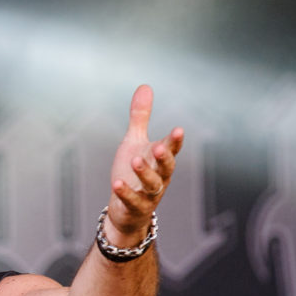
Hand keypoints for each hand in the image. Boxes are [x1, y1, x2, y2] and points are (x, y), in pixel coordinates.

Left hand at [107, 85, 183, 241]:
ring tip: (134, 161)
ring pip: (152, 184)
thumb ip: (140, 117)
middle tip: (161, 147)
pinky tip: (116, 183)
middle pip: (166, 167)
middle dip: (165, 157)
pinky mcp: (135, 206)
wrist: (126, 208)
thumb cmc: (133, 172)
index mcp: (159, 159)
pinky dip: (126, 192)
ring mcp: (148, 193)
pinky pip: (132, 200)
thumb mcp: (134, 142)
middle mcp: (159, 176)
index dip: (175, 141)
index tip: (178, 130)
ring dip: (145, 173)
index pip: (171, 148)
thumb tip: (145, 86)